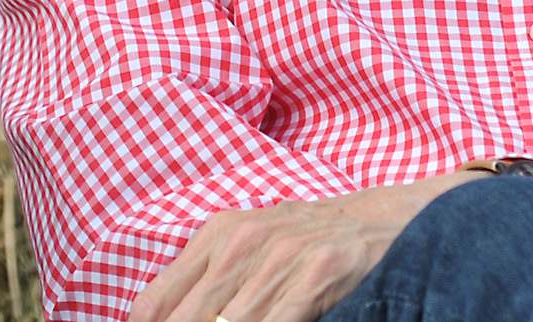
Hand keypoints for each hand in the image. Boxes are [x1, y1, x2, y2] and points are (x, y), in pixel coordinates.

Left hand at [129, 171, 481, 321]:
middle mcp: (241, 241)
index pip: (157, 301)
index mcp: (215, 235)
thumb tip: (153, 318)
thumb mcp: (247, 245)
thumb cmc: (304, 241)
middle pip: (189, 318)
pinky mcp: (316, 274)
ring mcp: (279, 257)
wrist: (378, 220)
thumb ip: (204, 281)